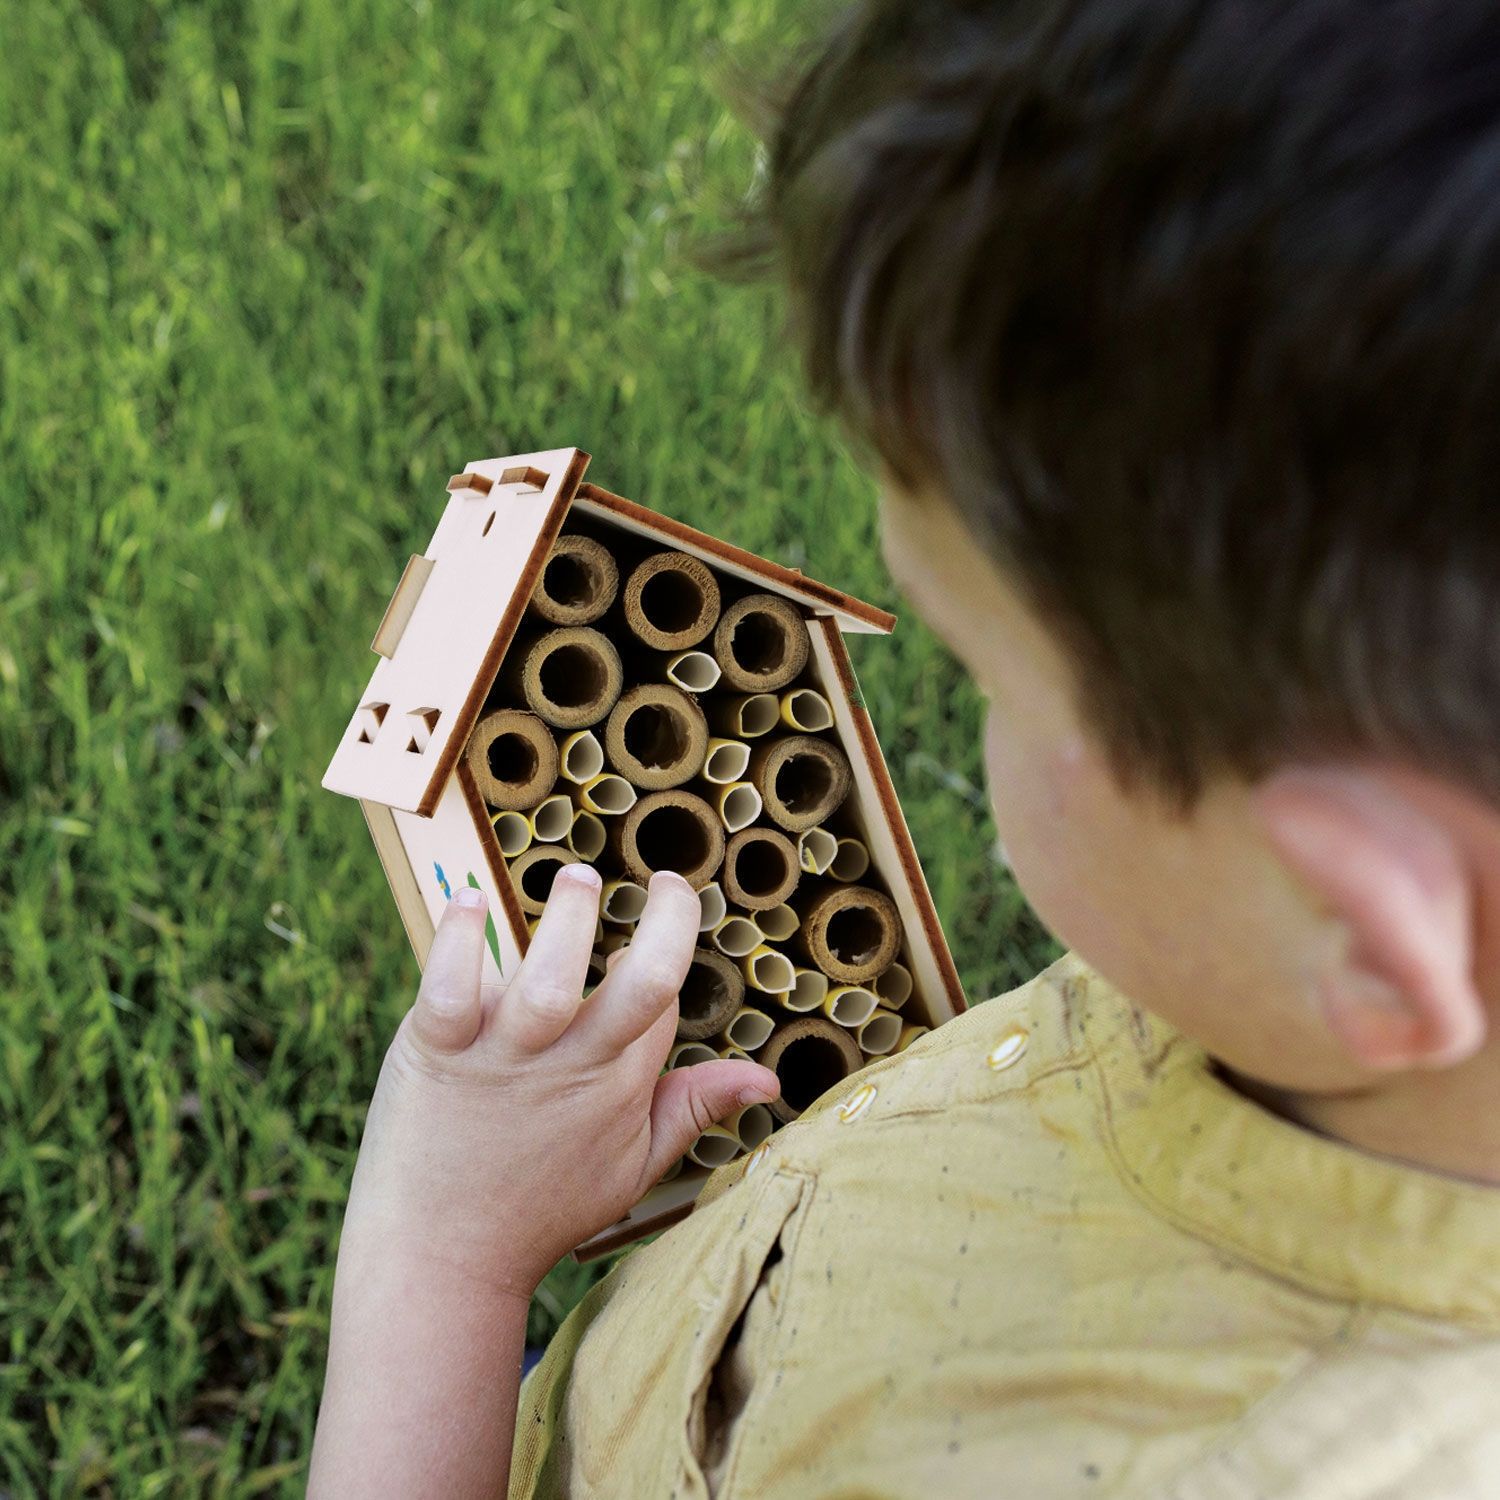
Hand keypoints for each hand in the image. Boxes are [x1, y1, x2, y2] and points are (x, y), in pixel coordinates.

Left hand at [340, 865, 779, 1296]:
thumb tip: (769, 1079)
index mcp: (619, 1087)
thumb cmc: (540, 1209)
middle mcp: (569, 1066)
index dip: (659, 956)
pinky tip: (470, 901)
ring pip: (547, 980)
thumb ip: (693, 1110)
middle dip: (666, 923)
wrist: (439, 1262)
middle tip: (665, 880)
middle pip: (640, 988)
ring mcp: (501, 1058)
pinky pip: (449, 988)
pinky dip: (458, 940)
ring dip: (568, 920)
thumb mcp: (632, 1167)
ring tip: (578, 877)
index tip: (644, 935)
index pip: (658, 1000)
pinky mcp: (434, 1052)